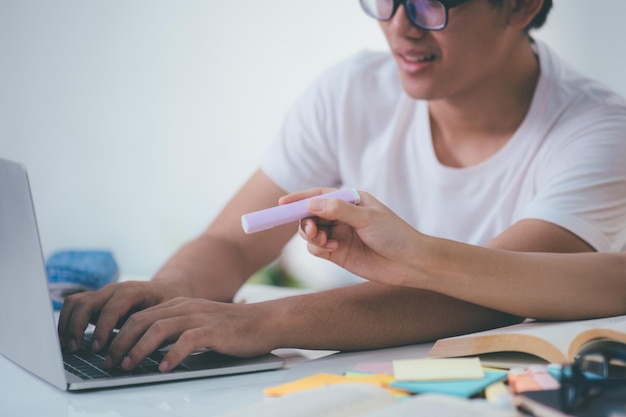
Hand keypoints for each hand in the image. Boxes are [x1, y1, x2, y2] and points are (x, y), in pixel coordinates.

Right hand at [58, 280, 181, 353]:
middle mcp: (114, 289)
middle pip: (87, 302)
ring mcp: (102, 293)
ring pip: (75, 302)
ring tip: (68, 347)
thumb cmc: (166, 305)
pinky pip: (73, 305)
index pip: (111, 307)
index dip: (103, 328)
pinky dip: (66, 321)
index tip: (97, 348)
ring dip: (67, 324)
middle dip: (78, 327)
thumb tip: (139, 348)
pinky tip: (67, 340)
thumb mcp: (164, 315)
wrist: (166, 292)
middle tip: (76, 350)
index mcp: (133, 290)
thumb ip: (150, 327)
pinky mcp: (95, 300)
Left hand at [99, 297, 276, 371]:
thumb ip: (175, 332)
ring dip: (139, 349)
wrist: (264, 322)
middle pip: (143, 320)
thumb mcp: (197, 324)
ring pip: (159, 328)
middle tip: (110, 362)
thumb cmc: (230, 328)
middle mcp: (185, 308)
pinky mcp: (214, 330)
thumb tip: (148, 351)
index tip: (106, 353)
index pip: (139, 316)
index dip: (118, 334)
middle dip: (121, 342)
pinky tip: (164, 367)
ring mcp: (199, 317)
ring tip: (128, 366)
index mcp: (178, 305)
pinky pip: (187, 341)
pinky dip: (172, 355)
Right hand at [285, 188, 424, 286]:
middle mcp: (342, 216)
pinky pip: (316, 248)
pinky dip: (317, 247)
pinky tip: (331, 248)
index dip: (300, 198)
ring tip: (322, 240)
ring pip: (311, 231)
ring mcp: (339, 234)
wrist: (410, 263)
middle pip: (310, 214)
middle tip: (310, 229)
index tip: (282, 203)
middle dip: (305, 220)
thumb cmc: (395, 235)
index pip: (319, 195)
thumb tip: (312, 204)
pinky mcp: (338, 253)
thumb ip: (339, 211)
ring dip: (310, 234)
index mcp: (351, 200)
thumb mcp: (367, 218)